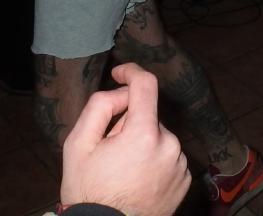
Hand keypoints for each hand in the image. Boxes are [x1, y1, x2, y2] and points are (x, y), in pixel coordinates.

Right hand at [60, 63, 190, 215]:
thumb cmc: (89, 191)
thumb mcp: (78, 144)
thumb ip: (100, 106)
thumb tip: (122, 92)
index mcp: (144, 133)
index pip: (146, 84)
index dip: (131, 72)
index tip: (120, 73)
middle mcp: (170, 144)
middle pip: (148, 116)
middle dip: (130, 124)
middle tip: (110, 150)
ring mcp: (180, 164)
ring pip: (159, 137)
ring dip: (143, 143)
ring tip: (123, 170)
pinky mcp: (185, 179)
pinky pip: (168, 157)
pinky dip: (155, 160)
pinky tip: (138, 179)